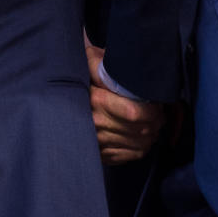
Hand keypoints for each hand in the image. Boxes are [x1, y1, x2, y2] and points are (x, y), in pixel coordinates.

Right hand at [85, 44, 164, 164]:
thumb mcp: (90, 61)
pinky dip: (141, 147)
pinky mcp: (100, 154)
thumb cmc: (81, 78)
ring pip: (139, 145)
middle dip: (156, 122)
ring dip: (151, 135)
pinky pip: (131, 155)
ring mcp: (98, 142)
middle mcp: (96, 124)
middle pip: (141, 130)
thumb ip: (103, 61)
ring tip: (150, 123)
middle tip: (157, 112)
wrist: (59, 101)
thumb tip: (121, 64)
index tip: (155, 103)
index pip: (135, 113)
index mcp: (96, 100)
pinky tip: (139, 136)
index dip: (152, 110)